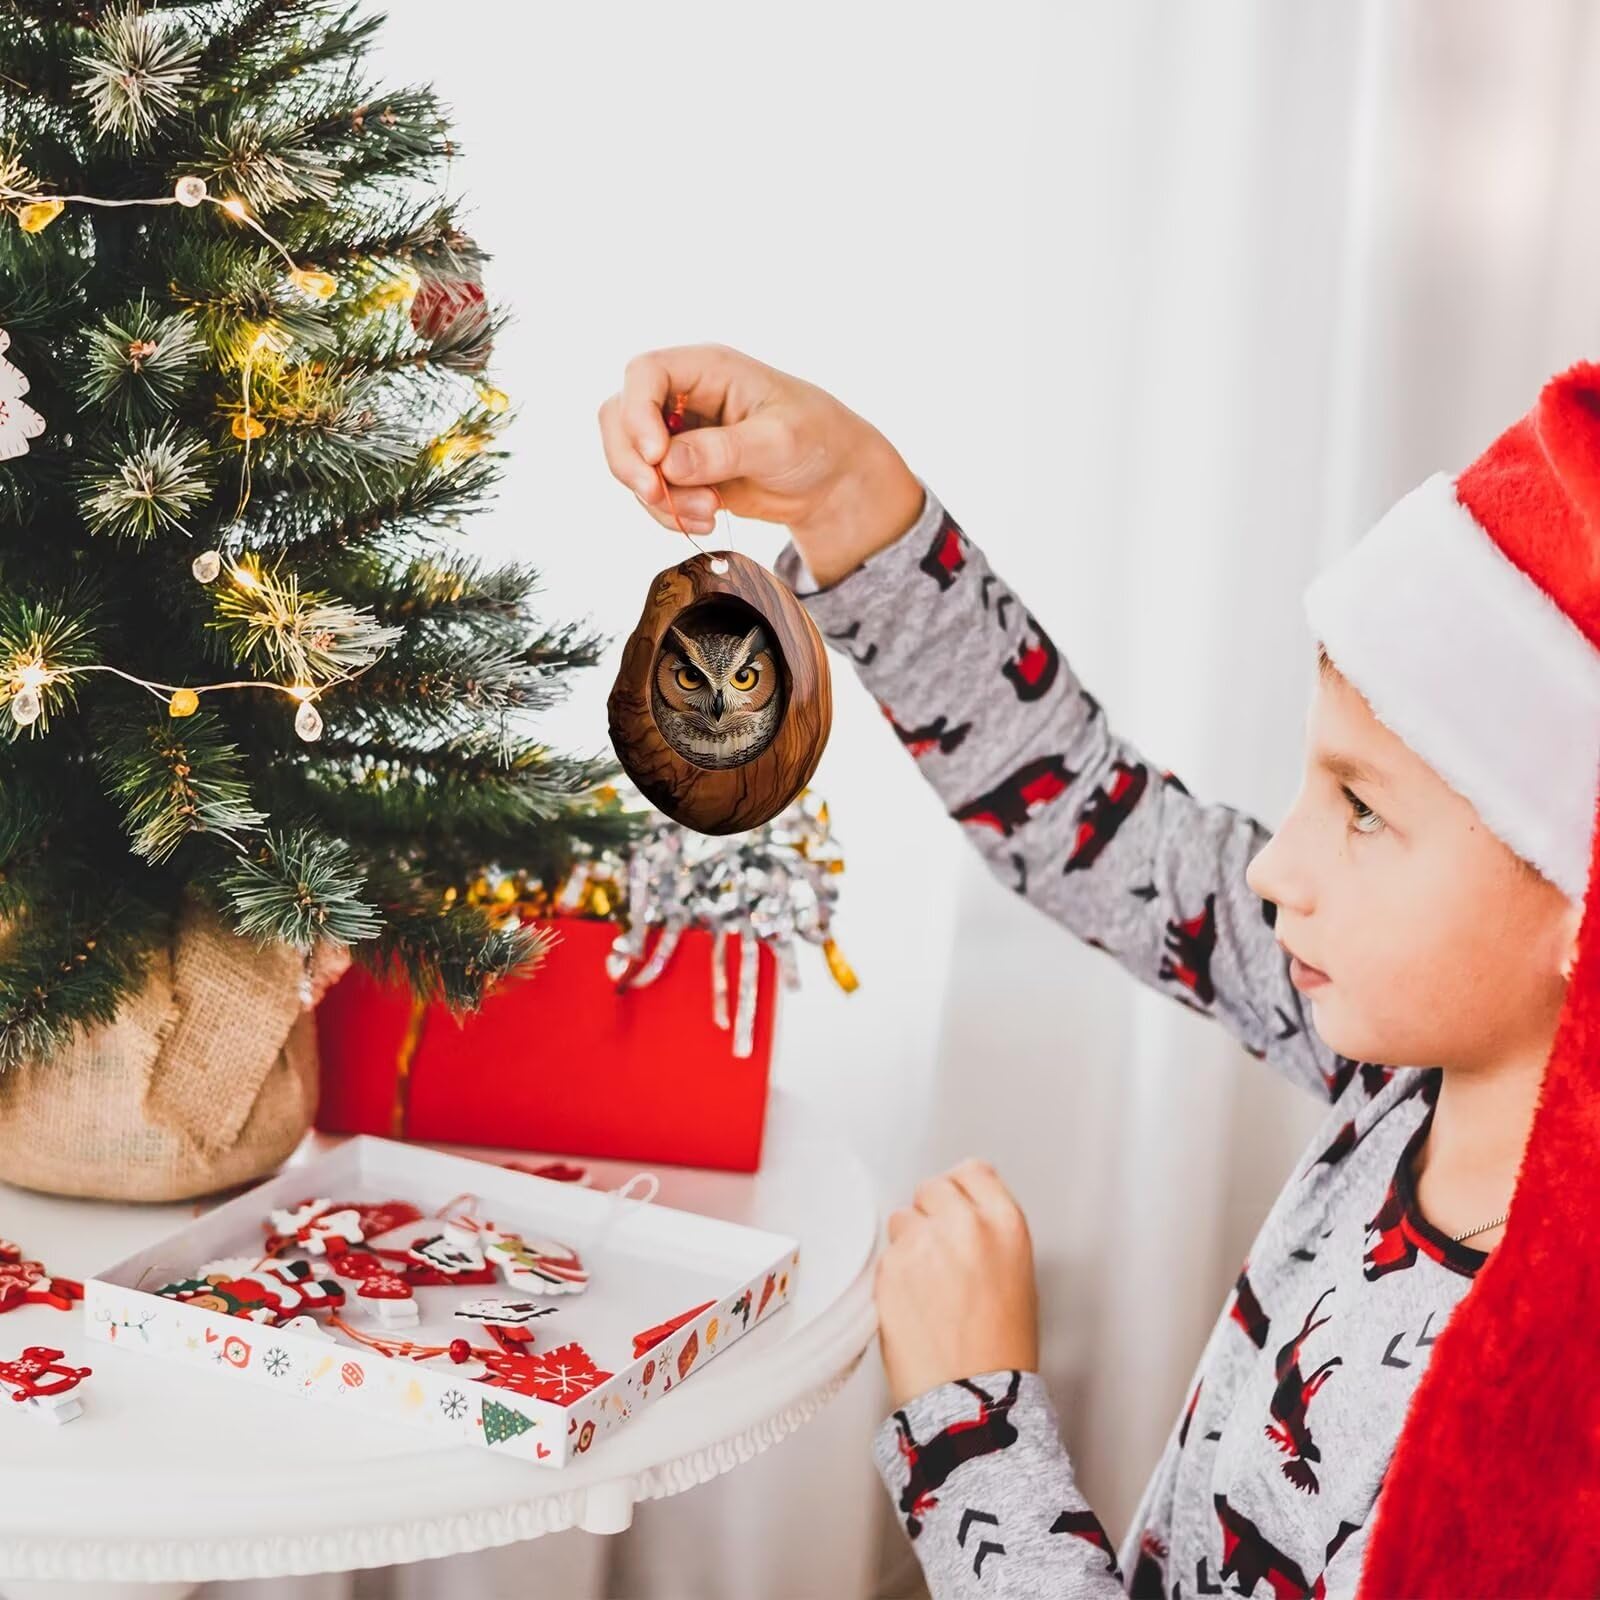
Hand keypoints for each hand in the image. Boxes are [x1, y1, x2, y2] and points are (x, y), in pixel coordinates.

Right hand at [597, 342, 926, 587]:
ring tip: (709, 514)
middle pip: (619, 416)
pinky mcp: (680, 472)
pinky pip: (650, 492)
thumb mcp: (778, 442)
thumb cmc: (816, 441)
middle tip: (657, 497)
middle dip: (631, 462)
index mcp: (708, 368)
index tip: (657, 458)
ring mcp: (677, 435)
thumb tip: (668, 464)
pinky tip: (708, 520)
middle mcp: (683, 396)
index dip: (638, 414)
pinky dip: (669, 513)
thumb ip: (724, 451)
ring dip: (658, 497)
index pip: (645, 374)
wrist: (832, 482)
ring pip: (629, 460)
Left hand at [875, 1157, 1039, 1408]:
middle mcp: (964, 1225)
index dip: (961, 1190)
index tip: (955, 1205)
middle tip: (939, 1251)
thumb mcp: (1018, 1276)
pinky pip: (886, 1254)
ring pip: (902, 1218)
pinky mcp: (890, 1268)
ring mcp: (923, 1244)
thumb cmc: (1001, 1351)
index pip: (973, 1172)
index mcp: (1005, 1224)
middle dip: (931, 1214)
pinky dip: (893, 1274)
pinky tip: (913, 1304)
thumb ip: (990, 1234)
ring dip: (909, 1242)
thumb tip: (964, 1214)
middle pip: (933, 1187)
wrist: (972, 1399)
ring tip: (927, 1285)